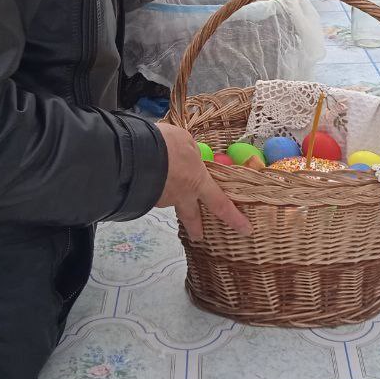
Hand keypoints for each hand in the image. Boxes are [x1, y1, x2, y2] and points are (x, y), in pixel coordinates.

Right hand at [155, 122, 250, 240]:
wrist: (133, 154)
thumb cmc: (165, 145)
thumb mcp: (186, 141)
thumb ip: (191, 152)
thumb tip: (188, 157)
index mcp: (198, 182)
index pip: (221, 204)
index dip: (234, 219)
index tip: (246, 230)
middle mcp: (181, 196)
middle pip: (191, 217)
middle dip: (196, 228)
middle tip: (198, 236)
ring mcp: (162, 199)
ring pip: (169, 200)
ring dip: (168, 194)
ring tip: (161, 178)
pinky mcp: (145, 197)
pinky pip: (153, 192)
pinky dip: (154, 185)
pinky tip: (148, 175)